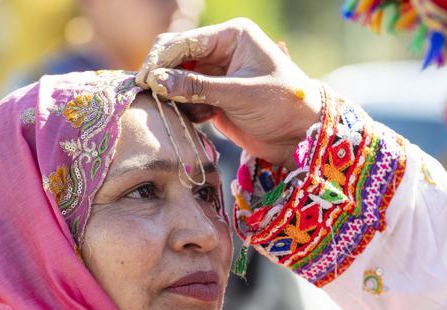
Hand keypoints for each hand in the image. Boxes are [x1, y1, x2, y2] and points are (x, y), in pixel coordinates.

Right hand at [136, 18, 321, 168]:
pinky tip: (199, 118)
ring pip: (177, 80)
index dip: (161, 59)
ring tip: (179, 111)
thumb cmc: (281, 104)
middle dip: (162, 76)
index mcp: (231, 36)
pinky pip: (186, 99)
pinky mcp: (213, 96)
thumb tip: (156, 81)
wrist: (300, 135)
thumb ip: (196, 86)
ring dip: (173, 96)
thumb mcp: (238, 93)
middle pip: (176, 57)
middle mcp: (220, 51)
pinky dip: (185, 109)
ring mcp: (215, 74)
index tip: (145, 79)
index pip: (184, 42)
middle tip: (147, 94)